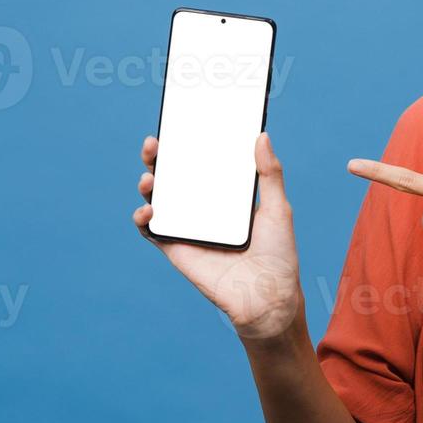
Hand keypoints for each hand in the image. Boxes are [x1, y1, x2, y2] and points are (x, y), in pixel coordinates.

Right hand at [133, 131, 302, 340]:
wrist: (268, 298)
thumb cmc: (278, 256)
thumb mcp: (278, 208)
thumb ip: (270, 174)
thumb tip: (262, 136)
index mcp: (226, 196)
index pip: (203, 163)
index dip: (188, 144)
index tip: (180, 124)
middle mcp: (203, 209)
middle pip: (174, 176)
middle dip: (159, 158)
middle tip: (155, 143)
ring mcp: (188, 228)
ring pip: (159, 199)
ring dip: (147, 183)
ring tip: (150, 175)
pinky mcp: (177, 249)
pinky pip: (152, 231)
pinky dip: (143, 218)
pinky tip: (149, 209)